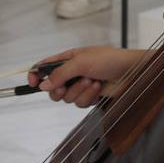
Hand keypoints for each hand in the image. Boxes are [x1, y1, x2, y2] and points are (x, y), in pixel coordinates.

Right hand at [28, 47, 147, 107]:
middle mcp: (71, 73)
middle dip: (59, 89)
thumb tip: (43, 85)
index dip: (35, 75)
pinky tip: (98, 88)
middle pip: (52, 88)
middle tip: (66, 85)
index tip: (32, 82)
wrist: (131, 72)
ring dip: (79, 90)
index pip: (44, 67)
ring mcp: (80, 85)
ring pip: (66, 98)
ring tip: (92, 80)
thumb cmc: (108, 60)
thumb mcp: (81, 62)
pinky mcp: (89, 97)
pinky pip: (79, 103)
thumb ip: (60, 73)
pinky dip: (88, 96)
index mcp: (67, 59)